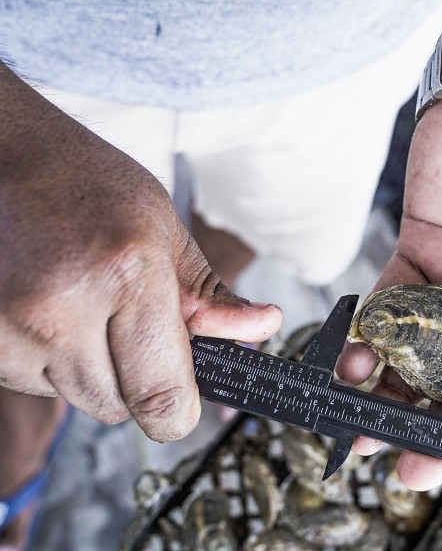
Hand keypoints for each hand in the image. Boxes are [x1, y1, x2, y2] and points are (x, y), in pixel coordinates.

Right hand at [0, 69, 282, 441]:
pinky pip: (32, 383)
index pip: (162, 396)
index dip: (178, 412)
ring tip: (82, 305)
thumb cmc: (83, 184)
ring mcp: (9, 331)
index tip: (182, 404)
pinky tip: (47, 309)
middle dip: (135, 381)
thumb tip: (261, 330)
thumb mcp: (164, 229)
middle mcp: (62, 311)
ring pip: (75, 398)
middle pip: (118, 407)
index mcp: (126, 276)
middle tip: (127, 325)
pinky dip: (48, 360)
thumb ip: (209, 295)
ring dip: (90, 370)